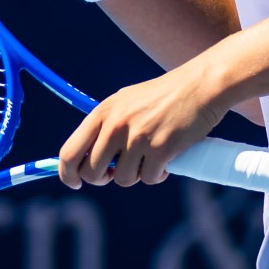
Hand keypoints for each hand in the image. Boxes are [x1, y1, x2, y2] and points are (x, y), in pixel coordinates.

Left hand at [57, 63, 226, 188]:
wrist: (200, 86)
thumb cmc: (163, 97)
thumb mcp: (126, 103)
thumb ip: (105, 128)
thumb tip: (86, 161)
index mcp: (103, 112)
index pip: (69, 152)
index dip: (68, 173)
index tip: (77, 182)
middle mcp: (116, 124)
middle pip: (92, 172)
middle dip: (104, 179)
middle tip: (117, 173)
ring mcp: (138, 137)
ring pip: (123, 179)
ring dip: (137, 175)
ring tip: (149, 158)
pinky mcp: (161, 149)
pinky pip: (150, 178)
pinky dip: (158, 175)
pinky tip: (166, 160)